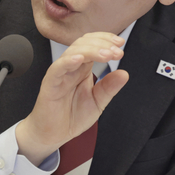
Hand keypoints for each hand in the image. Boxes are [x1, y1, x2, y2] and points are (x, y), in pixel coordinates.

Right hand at [16, 32, 128, 164]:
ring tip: (106, 54)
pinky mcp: (50, 83)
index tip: (120, 43)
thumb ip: (109, 87)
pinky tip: (80, 59)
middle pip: (84, 43)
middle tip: (116, 51)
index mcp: (82, 68)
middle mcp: (71, 67)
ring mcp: (60, 73)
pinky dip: (68, 61)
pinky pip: (58, 68)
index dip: (106, 40)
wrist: (54, 134)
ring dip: (91, 50)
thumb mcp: (97, 102)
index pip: (93, 45)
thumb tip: (124, 73)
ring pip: (73, 52)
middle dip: (102, 43)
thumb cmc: (71, 116)